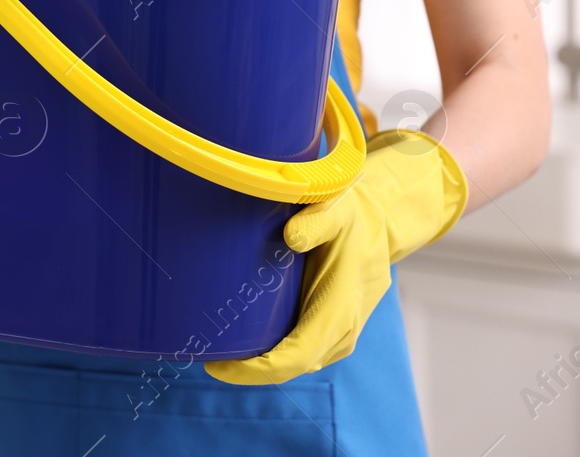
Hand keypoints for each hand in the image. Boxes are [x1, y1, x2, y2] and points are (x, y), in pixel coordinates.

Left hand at [206, 128, 467, 384]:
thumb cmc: (353, 217)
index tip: (216, 366)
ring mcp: (335, 335)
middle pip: (288, 367)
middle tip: (200, 353)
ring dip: (255, 362)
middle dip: (245, 369)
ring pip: (291, 362)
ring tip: (211, 346)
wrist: (379, 226)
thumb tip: (292, 236)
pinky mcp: (327, 329)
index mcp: (341, 309)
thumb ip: (318, 221)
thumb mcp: (338, 209)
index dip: (256, 369)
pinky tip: (237, 336)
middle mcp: (340, 331)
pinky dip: (267, 351)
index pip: (296, 356)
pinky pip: (295, 350)